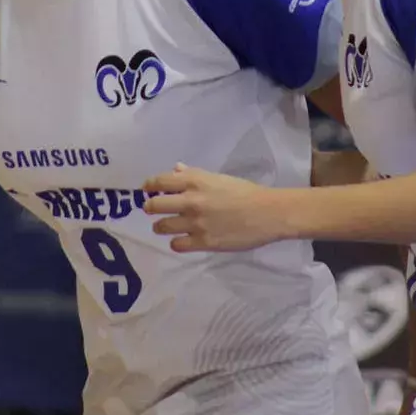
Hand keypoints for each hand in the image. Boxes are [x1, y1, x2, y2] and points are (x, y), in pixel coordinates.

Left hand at [142, 164, 291, 251]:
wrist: (268, 213)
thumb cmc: (245, 192)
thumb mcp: (218, 178)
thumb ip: (193, 175)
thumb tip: (174, 170)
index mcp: (195, 180)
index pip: (159, 181)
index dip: (149, 186)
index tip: (148, 191)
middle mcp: (190, 200)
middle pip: (154, 205)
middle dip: (151, 207)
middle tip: (154, 210)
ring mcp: (195, 223)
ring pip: (161, 227)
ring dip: (161, 226)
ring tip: (166, 227)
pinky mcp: (202, 242)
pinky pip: (176, 244)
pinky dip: (176, 242)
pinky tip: (183, 240)